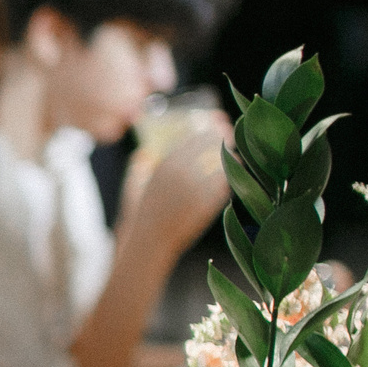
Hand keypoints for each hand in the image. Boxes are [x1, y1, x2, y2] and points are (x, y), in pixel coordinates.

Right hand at [124, 117, 232, 255]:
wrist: (150, 242)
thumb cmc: (140, 216)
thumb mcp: (134, 187)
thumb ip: (139, 167)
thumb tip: (144, 154)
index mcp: (166, 162)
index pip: (197, 133)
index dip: (212, 126)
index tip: (220, 124)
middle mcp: (183, 170)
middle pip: (214, 141)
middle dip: (225, 136)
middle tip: (231, 137)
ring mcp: (198, 185)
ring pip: (225, 160)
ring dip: (231, 156)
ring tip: (234, 157)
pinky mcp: (209, 201)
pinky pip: (228, 181)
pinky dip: (232, 176)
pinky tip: (232, 176)